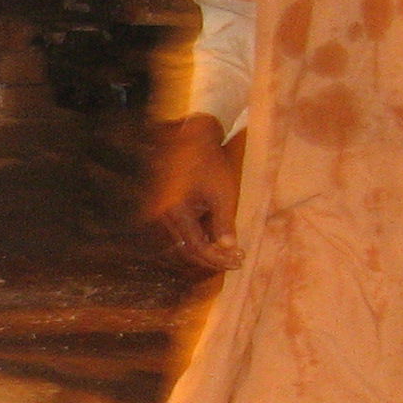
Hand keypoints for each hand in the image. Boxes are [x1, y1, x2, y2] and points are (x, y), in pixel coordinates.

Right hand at [147, 115, 242, 270]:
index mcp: (176, 212)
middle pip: (187, 249)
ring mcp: (164, 214)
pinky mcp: (169, 210)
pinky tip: (217, 239)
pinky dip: (201, 237)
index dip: (217, 258)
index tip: (238, 261)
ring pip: (184, 242)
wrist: (191, 141)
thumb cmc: (210, 164)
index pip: (196, 246)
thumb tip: (228, 249)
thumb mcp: (222, 193)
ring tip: (230, 252)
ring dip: (206, 250)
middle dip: (212, 258)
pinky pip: (183, 231)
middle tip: (236, 262)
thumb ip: (224, 223)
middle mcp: (165, 217)